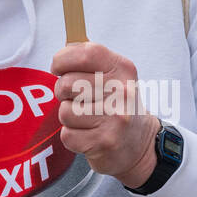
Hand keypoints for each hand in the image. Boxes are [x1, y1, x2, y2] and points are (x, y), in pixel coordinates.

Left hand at [50, 42, 160, 187]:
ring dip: (69, 116)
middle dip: (62, 91)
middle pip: (67, 84)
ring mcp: (115, 119)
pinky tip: (89, 134)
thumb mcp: (111, 74)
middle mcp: (122, 92)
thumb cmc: (115, 102)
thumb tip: (59, 56)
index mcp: (122, 69)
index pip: (85, 54)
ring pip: (65, 112)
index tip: (58, 68)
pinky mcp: (105, 142)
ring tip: (86, 117)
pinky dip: (72, 136)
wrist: (138, 141)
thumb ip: (86, 60)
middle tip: (76, 97)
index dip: (62, 59)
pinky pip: (67, 135)